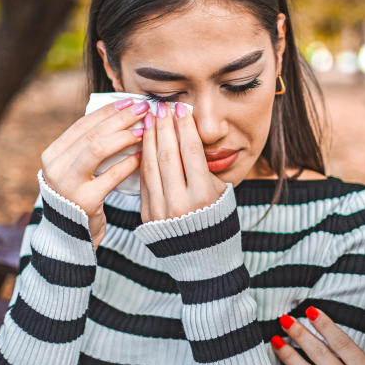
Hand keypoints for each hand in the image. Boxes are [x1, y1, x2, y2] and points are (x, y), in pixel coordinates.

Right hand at [40, 97, 148, 245]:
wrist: (70, 238)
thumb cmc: (80, 197)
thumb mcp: (76, 170)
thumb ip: (90, 147)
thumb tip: (121, 114)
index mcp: (52, 154)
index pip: (83, 124)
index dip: (108, 111)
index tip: (129, 101)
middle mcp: (55, 167)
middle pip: (92, 133)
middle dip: (120, 119)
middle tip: (143, 109)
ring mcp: (66, 184)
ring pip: (98, 149)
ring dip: (124, 136)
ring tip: (144, 129)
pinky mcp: (84, 201)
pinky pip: (111, 175)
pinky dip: (128, 163)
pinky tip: (143, 156)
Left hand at [139, 101, 225, 221]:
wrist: (203, 257)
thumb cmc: (217, 218)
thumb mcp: (221, 192)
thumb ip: (206, 167)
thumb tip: (188, 134)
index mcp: (203, 194)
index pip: (191, 151)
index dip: (184, 126)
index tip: (180, 108)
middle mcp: (181, 202)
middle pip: (169, 154)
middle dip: (164, 127)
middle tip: (161, 107)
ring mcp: (161, 210)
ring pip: (151, 165)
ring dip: (149, 139)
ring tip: (149, 119)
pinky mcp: (148, 216)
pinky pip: (144, 181)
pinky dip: (143, 159)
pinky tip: (143, 143)